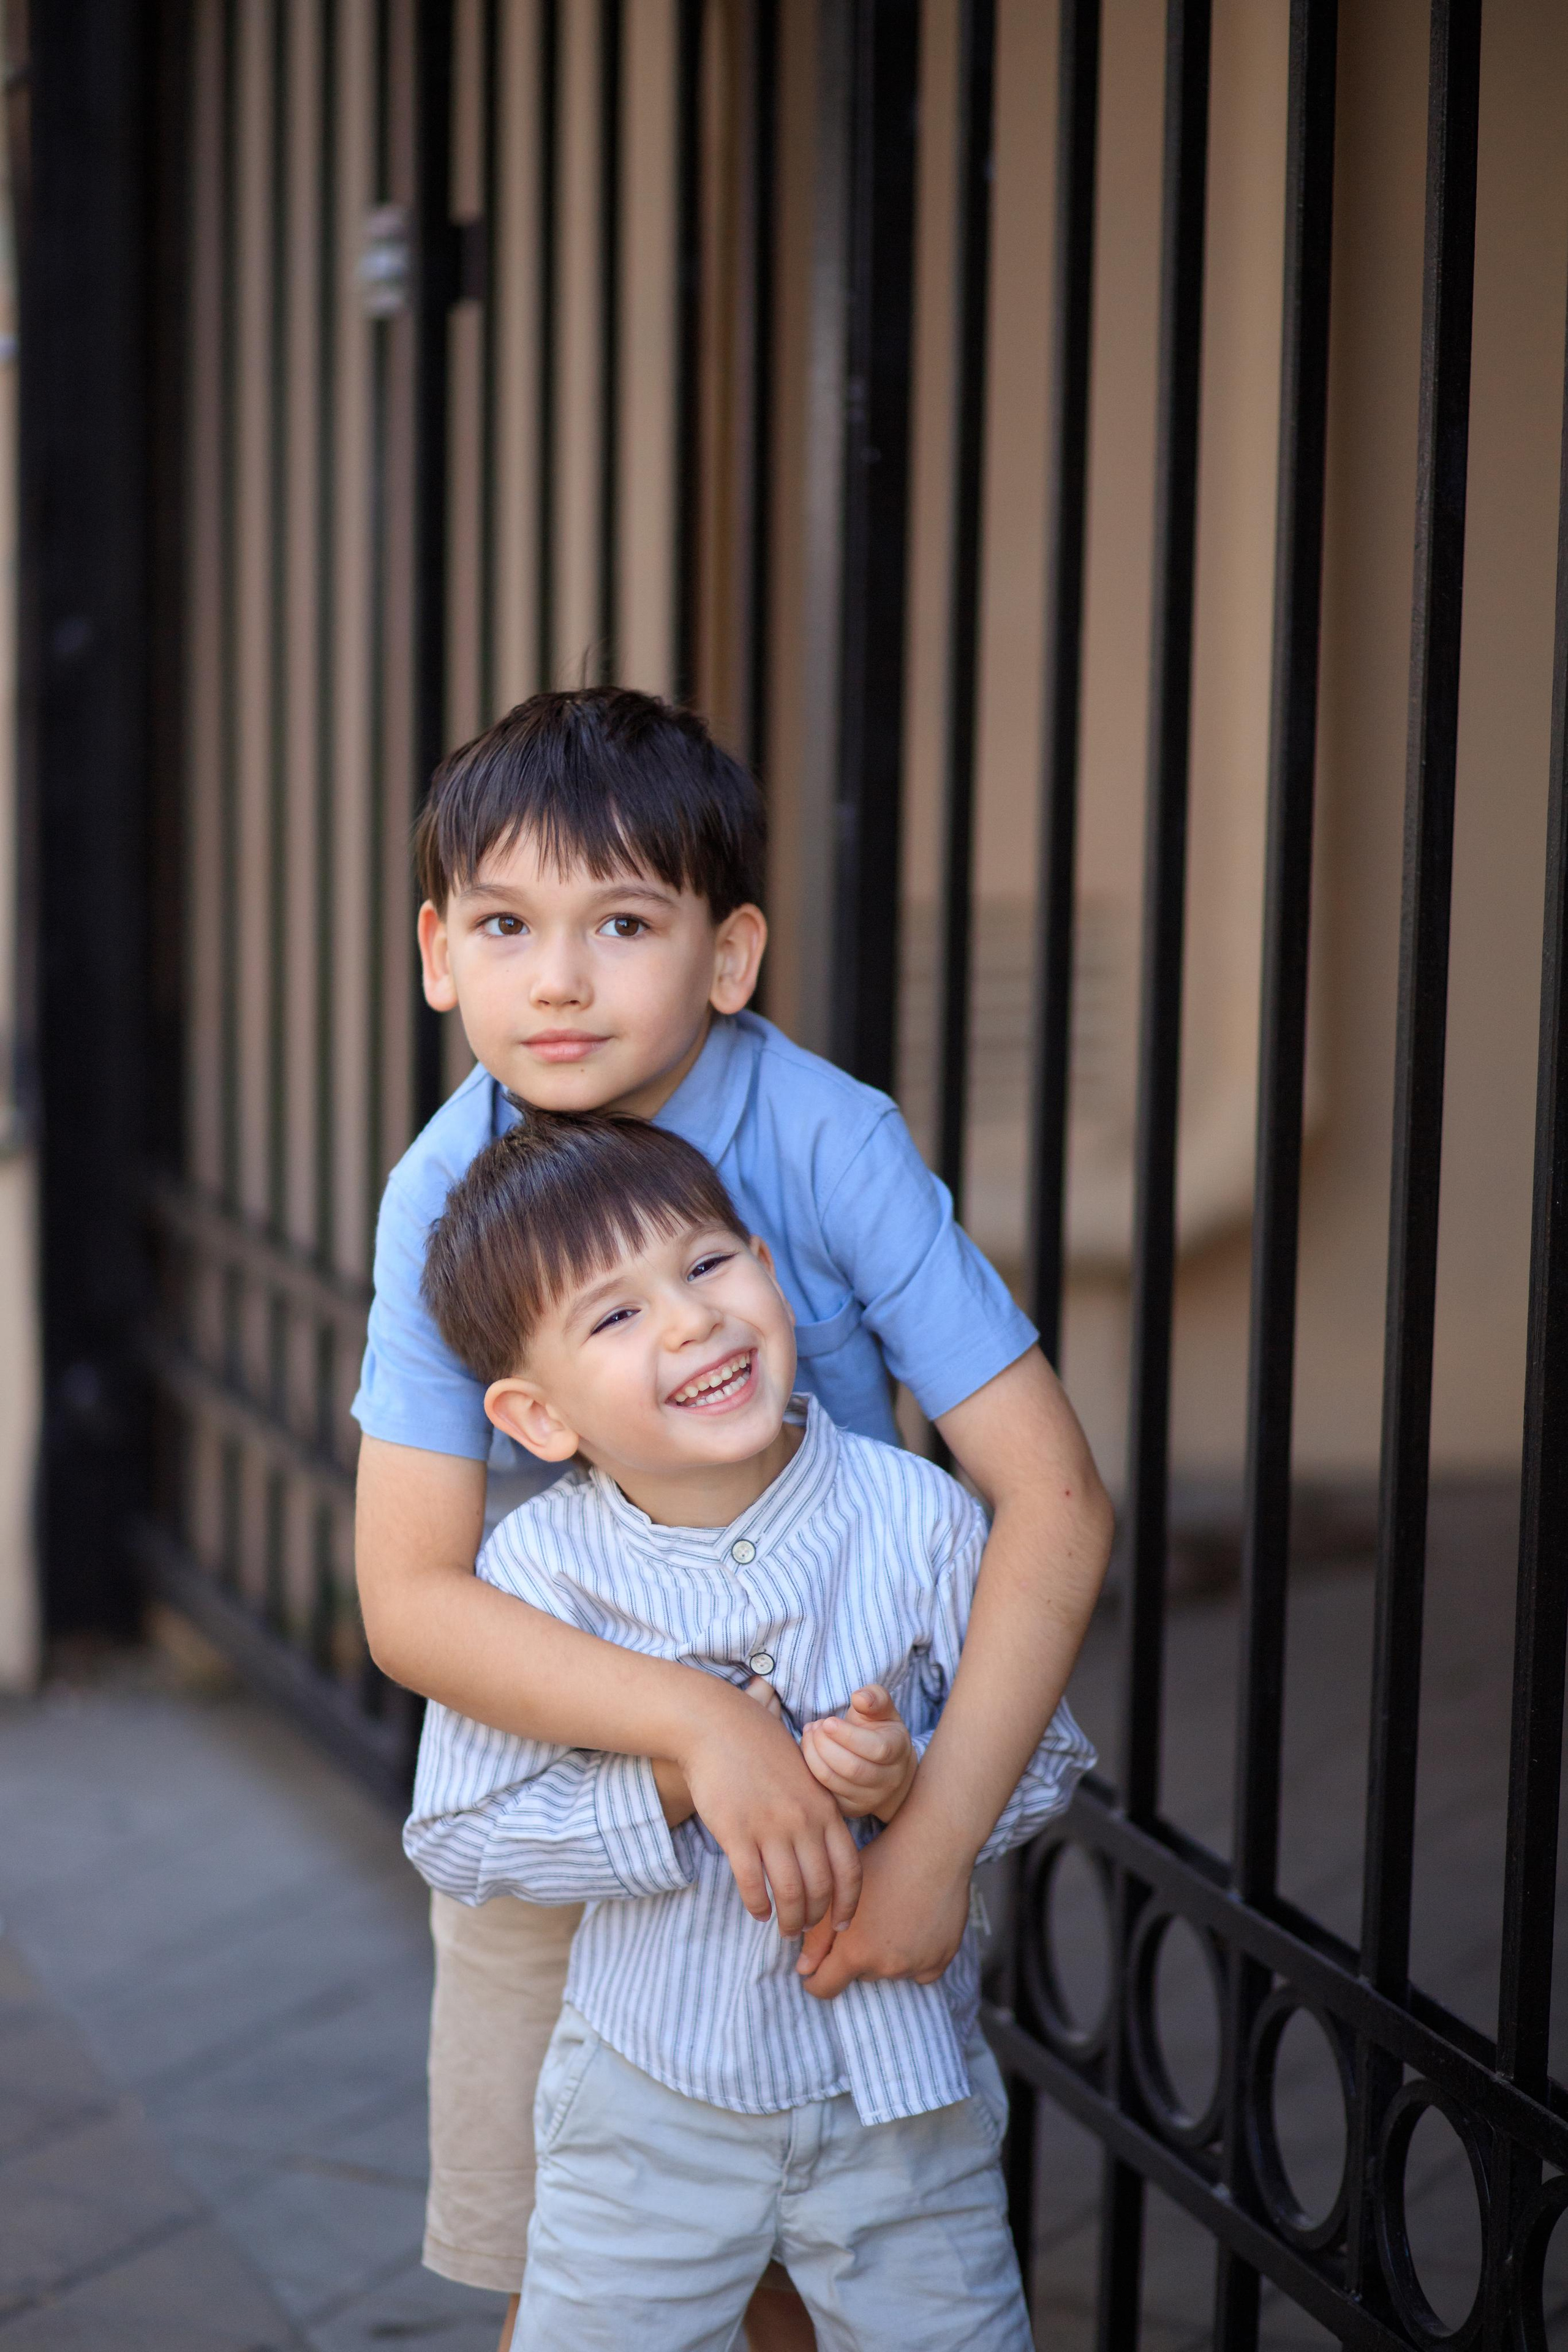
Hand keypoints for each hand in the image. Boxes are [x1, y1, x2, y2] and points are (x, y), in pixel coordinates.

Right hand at [675, 1680, 862, 1939]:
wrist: (717, 1725)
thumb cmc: (761, 1748)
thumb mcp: (804, 1776)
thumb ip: (818, 1811)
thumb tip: (825, 1853)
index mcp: (824, 1807)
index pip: (849, 1869)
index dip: (849, 1903)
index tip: (844, 1923)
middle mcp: (802, 1821)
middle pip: (820, 1888)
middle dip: (816, 1918)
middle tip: (806, 1930)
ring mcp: (769, 1827)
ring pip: (789, 1893)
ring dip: (789, 1920)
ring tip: (784, 1929)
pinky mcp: (735, 1832)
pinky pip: (752, 1884)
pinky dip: (758, 1905)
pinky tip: (758, 1911)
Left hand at [796, 1801, 973, 1995]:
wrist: (932, 1848)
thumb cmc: (881, 1862)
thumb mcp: (839, 1893)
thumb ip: (817, 1937)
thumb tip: (803, 1970)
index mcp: (856, 1953)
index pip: (825, 1988)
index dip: (815, 1980)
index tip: (815, 1968)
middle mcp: (887, 1967)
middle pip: (860, 1975)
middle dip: (855, 1958)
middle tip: (863, 1923)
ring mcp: (918, 1965)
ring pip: (890, 1971)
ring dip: (885, 1957)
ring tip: (890, 1918)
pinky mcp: (942, 1959)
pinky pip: (922, 1972)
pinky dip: (915, 1959)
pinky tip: (914, 1930)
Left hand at [801, 1685, 915, 1822]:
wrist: (887, 1770)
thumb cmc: (879, 1732)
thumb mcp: (883, 1711)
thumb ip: (874, 1698)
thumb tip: (860, 1697)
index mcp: (898, 1751)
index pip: (876, 1749)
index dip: (848, 1735)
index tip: (827, 1721)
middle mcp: (889, 1779)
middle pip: (852, 1768)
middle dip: (825, 1745)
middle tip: (814, 1726)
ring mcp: (870, 1798)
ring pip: (835, 1782)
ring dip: (814, 1755)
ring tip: (810, 1734)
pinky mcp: (851, 1809)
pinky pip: (825, 1793)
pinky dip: (811, 1770)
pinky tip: (810, 1751)